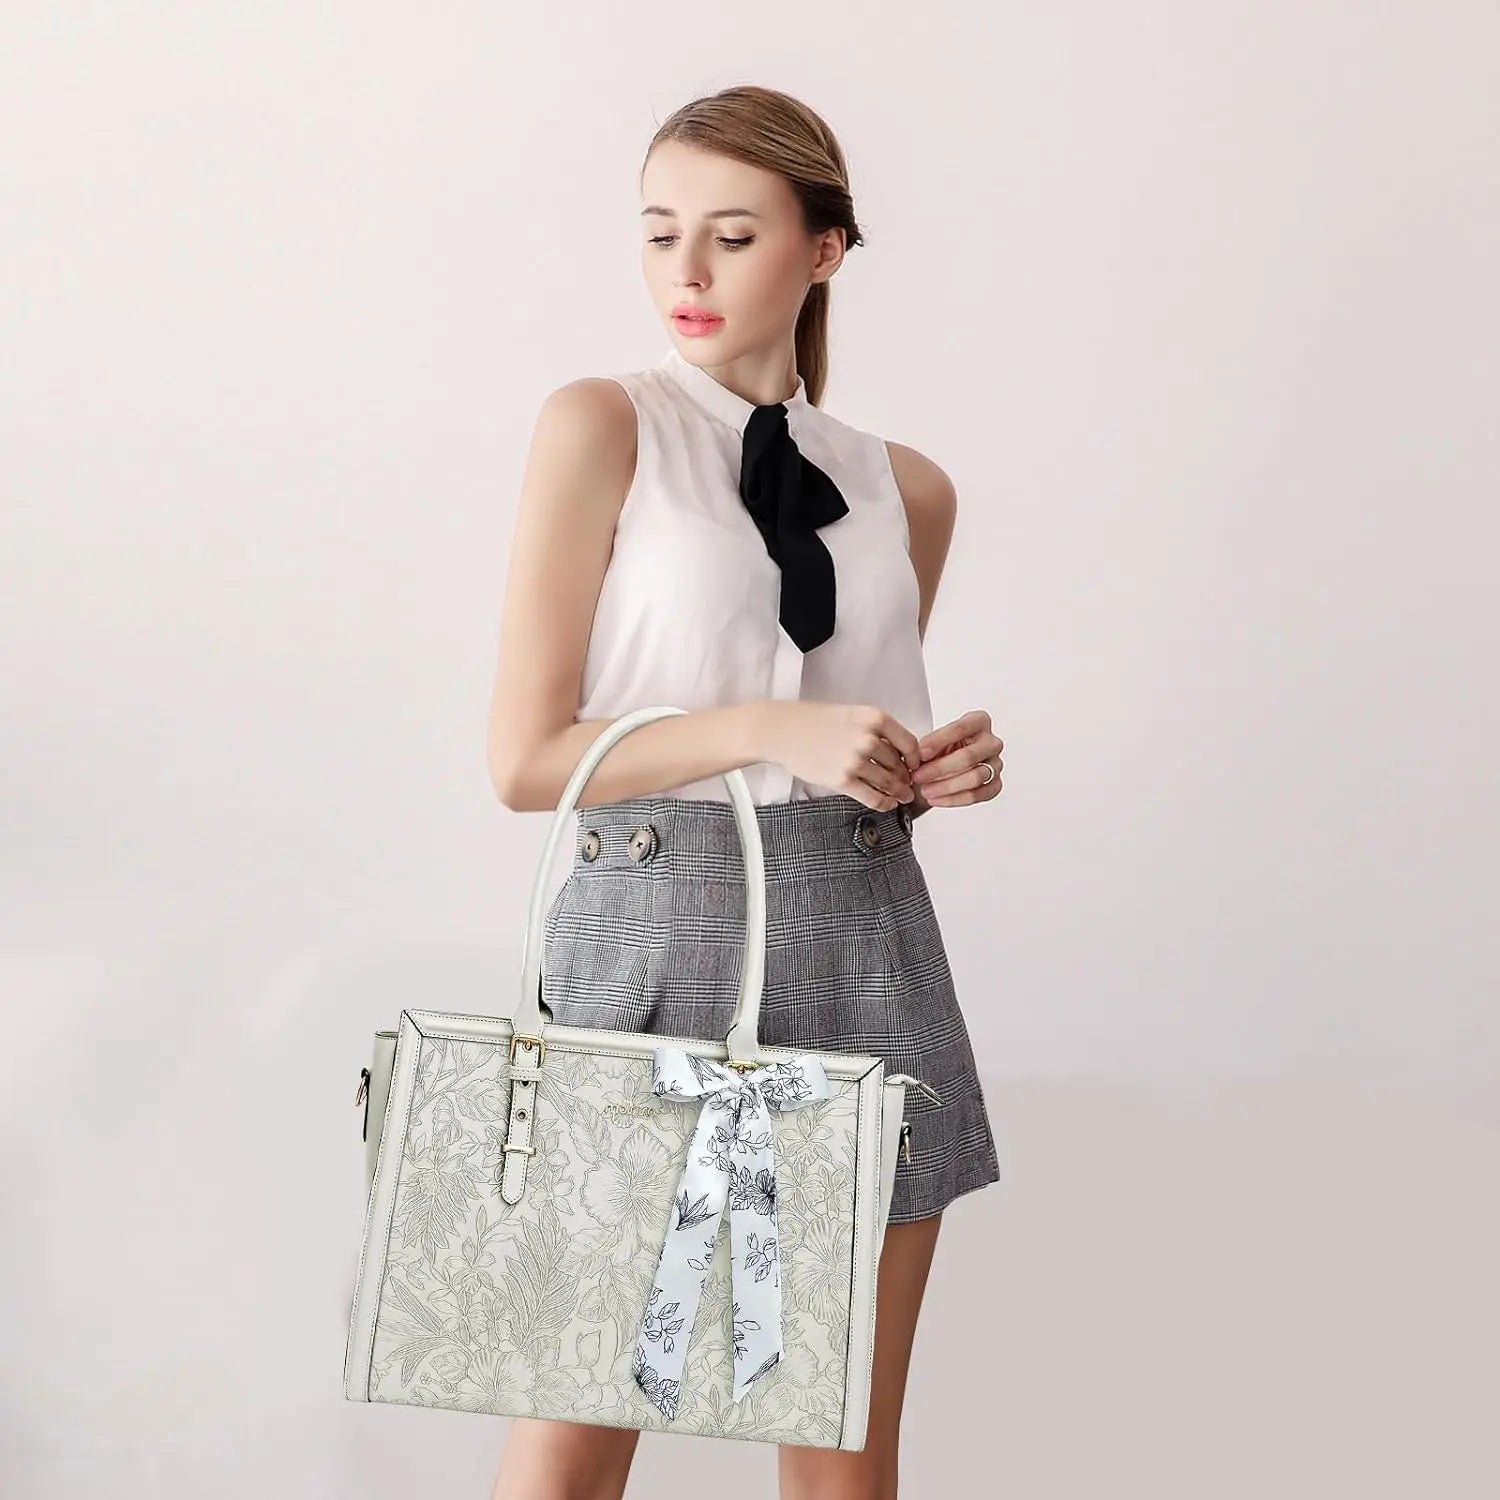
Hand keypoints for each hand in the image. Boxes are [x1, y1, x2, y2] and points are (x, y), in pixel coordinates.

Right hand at [759, 701, 921, 811]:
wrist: (782, 730)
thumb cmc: (813, 721)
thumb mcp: (852, 714)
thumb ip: (876, 730)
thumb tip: (898, 752)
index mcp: (874, 718)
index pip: (909, 743)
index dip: (915, 758)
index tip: (914, 765)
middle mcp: (868, 739)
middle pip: (899, 765)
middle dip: (906, 778)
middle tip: (908, 785)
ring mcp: (855, 760)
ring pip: (889, 783)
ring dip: (898, 792)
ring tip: (901, 796)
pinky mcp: (842, 780)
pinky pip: (873, 797)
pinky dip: (884, 803)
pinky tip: (887, 803)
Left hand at [909, 709, 1003, 807]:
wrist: (953, 763)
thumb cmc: (946, 747)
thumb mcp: (935, 739)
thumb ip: (929, 744)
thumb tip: (919, 755)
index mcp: (979, 721)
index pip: (960, 729)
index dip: (937, 742)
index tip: (920, 753)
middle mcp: (992, 742)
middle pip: (968, 757)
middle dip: (939, 769)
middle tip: (918, 775)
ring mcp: (996, 764)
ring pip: (974, 778)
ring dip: (946, 787)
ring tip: (925, 790)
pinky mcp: (995, 784)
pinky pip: (977, 795)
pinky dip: (953, 799)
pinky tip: (936, 799)